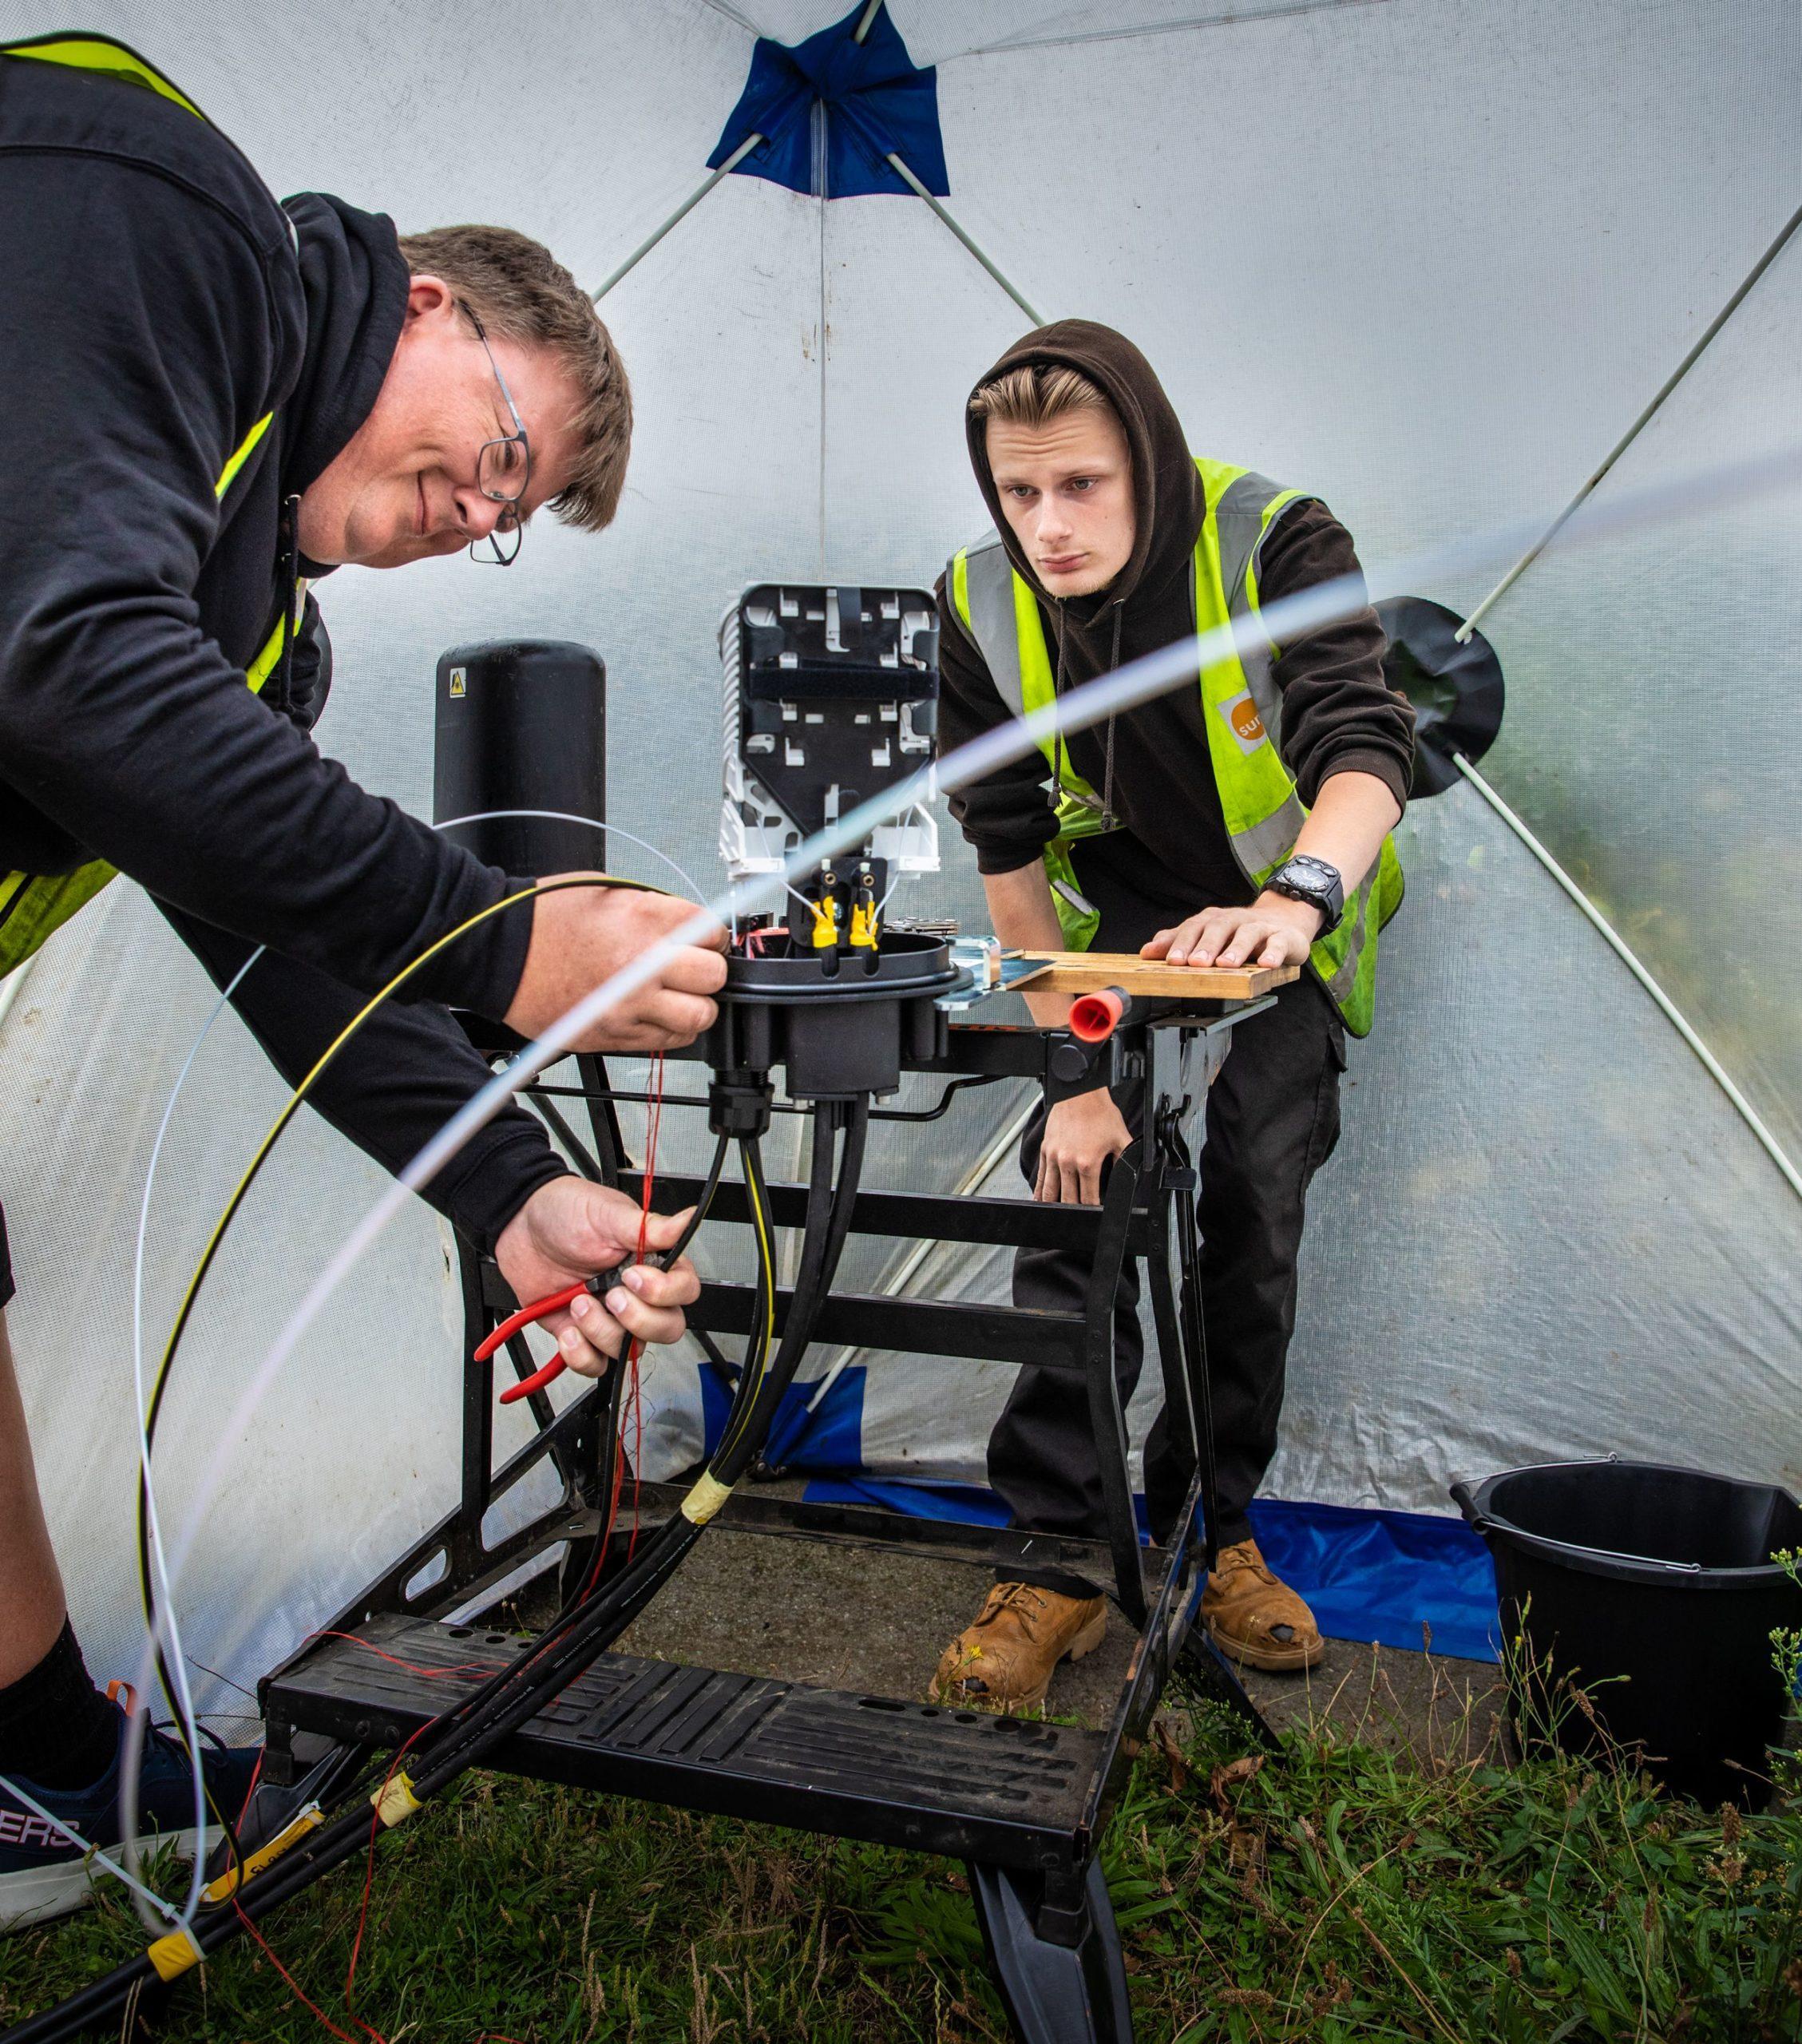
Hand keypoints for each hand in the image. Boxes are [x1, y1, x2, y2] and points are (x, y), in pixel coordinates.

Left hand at [493, 1176, 702, 1379]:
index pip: (684, 1291)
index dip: (665, 1293)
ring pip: (629, 1350)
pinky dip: (581, 1355)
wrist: (520, 1226)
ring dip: (601, 1331)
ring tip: (577, 1303)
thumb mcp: (608, 1215)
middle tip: (612, 1297)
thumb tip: (688, 1219)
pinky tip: (567, 1330)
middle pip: (667, 1329)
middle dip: (639, 1321)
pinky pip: (595, 1364)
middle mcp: (638, 1295)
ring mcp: (611, 1318)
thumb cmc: (566, 1213)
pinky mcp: (583, 1334)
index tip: (634, 1276)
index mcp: (652, 1263)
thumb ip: (650, 1227)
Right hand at [505, 878, 727, 1052]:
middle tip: (692, 967)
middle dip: (708, 970)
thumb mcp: (605, 890)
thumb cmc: (543, 918)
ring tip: (678, 995)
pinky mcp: (615, 1035)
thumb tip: (686, 925)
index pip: (711, 931)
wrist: (498, 953)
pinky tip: (656, 1013)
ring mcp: (629, 1005)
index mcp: (641, 919)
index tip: (701, 939)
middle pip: (713, 976)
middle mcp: (641, 965)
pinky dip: (671, 1028)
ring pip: (700, 1016)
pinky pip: (669, 1041)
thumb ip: (652, 908)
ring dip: (696, 1005)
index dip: (709, 935)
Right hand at [1035, 1090, 1132, 1204]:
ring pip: (1050, 1191)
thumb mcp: (1120, 1137)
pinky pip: (1041, 1176)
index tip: (1093, 1213)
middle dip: (1073, 1210)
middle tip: (1076, 1218)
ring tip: (1055, 1215)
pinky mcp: (1046, 1150)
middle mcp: (1068, 1162)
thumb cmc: (1099, 1112)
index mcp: (1088, 1163)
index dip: (1092, 1209)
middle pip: (1068, 1198)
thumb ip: (1126, 1159)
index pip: (1088, 1197)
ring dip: (1053, 1204)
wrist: (1079, 1093)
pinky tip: (1039, 1199)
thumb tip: (1132, 1174)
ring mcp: (1054, 1157)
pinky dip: (1040, 1190)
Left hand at [1140, 891, 1321, 970]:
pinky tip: (1267, 964)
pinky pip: (1278, 943)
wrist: (1284, 920)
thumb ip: (1178, 942)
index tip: (1171, 960)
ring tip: (1226, 964)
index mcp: (1213, 920)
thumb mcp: (1207, 935)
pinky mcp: (1283, 937)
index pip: (1193, 928)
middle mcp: (1235, 920)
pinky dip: (1273, 953)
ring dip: (1235, 949)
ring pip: (1247, 934)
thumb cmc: (1238, 933)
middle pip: (1218, 928)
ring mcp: (1260, 927)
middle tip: (1195, 963)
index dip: (1182, 943)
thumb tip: (1146, 952)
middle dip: (1205, 945)